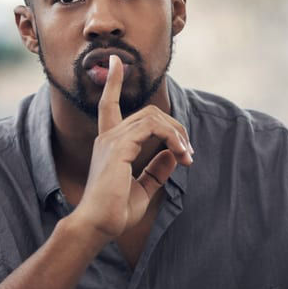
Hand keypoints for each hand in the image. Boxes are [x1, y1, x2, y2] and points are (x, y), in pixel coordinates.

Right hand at [70, 56, 193, 238]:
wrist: (98, 225)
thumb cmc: (115, 212)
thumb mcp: (142, 189)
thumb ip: (155, 170)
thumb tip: (172, 156)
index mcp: (109, 145)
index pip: (108, 105)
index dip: (113, 82)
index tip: (116, 63)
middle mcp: (108, 137)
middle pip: (147, 113)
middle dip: (174, 126)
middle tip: (188, 151)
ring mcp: (112, 140)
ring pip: (152, 117)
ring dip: (176, 133)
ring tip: (187, 155)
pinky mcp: (119, 148)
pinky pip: (152, 128)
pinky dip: (172, 138)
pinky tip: (181, 155)